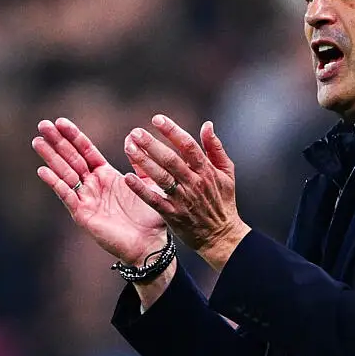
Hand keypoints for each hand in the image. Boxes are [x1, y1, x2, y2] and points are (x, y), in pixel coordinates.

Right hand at [32, 117, 167, 266]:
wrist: (150, 243)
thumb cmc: (151, 216)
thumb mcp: (149, 183)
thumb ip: (141, 162)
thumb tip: (133, 136)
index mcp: (106, 175)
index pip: (86, 151)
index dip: (73, 136)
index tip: (60, 121)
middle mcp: (93, 185)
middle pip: (71, 158)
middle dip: (57, 142)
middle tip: (42, 124)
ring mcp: (86, 199)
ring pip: (65, 174)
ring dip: (51, 158)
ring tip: (37, 141)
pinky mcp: (83, 214)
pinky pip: (67, 196)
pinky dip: (55, 183)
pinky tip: (42, 171)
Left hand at [123, 115, 250, 270]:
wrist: (221, 236)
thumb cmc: (223, 202)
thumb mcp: (227, 173)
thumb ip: (216, 148)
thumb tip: (207, 125)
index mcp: (206, 170)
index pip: (188, 145)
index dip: (172, 131)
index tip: (156, 119)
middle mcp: (194, 182)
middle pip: (171, 159)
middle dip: (152, 144)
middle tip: (135, 132)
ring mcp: (183, 199)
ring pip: (161, 177)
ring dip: (144, 161)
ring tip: (129, 147)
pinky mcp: (173, 214)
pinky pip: (154, 199)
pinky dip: (141, 189)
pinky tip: (128, 177)